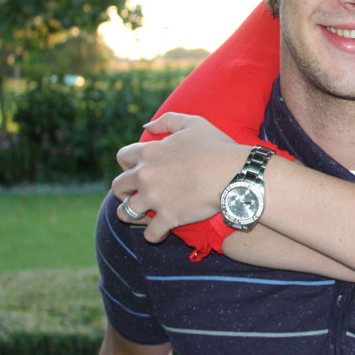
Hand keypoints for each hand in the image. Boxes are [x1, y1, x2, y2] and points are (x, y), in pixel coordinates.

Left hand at [112, 113, 250, 242]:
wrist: (236, 174)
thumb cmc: (218, 147)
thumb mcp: (194, 123)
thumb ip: (167, 121)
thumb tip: (146, 127)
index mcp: (150, 152)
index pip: (123, 157)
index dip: (128, 163)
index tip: (138, 168)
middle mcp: (146, 175)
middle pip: (118, 186)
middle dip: (124, 190)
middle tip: (135, 194)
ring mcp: (155, 198)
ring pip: (125, 212)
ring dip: (132, 215)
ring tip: (142, 216)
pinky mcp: (168, 217)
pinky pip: (150, 233)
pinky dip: (154, 234)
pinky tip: (160, 231)